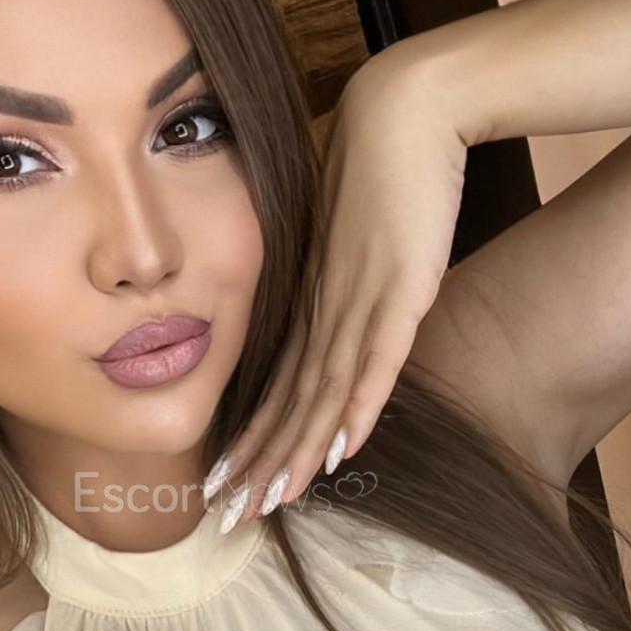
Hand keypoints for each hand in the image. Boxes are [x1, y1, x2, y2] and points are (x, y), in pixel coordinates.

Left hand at [204, 45, 468, 530]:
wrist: (404, 113)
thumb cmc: (379, 173)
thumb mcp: (357, 245)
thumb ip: (346, 289)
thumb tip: (340, 315)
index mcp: (315, 305)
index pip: (279, 387)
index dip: (252, 439)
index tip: (225, 481)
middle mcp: (327, 313)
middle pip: (288, 404)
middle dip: (258, 464)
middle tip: (226, 517)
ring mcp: (360, 304)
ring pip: (321, 396)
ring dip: (295, 454)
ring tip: (268, 504)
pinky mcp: (400, 292)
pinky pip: (375, 362)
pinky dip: (357, 409)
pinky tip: (340, 451)